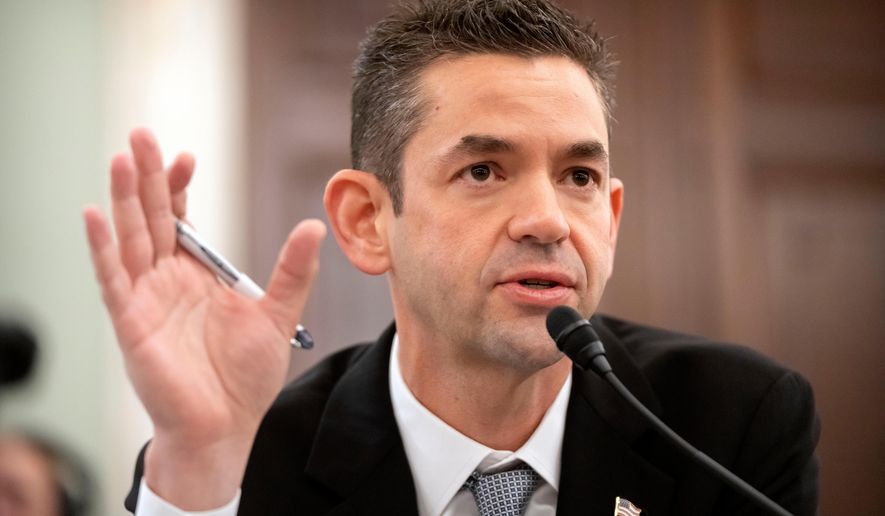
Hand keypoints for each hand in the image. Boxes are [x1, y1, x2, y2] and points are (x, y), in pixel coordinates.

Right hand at [83, 129, 324, 508]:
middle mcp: (167, 280)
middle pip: (153, 218)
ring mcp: (145, 298)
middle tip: (141, 134)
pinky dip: (102, 247)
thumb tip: (314, 227)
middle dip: (147, 177)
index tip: (186, 155)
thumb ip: (292, 271)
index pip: (183, 220)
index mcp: (197, 275)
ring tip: (121, 158)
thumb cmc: (244, 377)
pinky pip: (112, 278)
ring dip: (125, 199)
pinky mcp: (131, 322)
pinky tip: (96, 214)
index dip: (181, 187)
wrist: (224, 426)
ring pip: (131, 238)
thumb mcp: (276, 314)